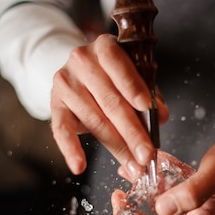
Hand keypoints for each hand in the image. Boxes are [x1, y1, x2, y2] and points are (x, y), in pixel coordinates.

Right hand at [50, 34, 168, 174]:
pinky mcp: (55, 104)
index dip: (133, 87)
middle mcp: (82, 61)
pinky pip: (61, 130)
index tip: (147, 108)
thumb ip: (149, 93)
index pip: (119, 66)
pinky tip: (79, 166)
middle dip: (132, 132)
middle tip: (147, 154)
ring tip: (132, 165)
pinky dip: (71, 150)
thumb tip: (160, 116)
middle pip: (110, 101)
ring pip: (94, 120)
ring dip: (115, 147)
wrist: (78, 72)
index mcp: (105, 48)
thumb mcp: (133, 76)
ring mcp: (65, 83)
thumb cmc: (112, 75)